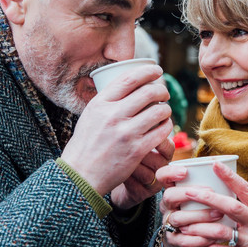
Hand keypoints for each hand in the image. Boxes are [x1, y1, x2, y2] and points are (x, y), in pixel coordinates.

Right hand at [61, 65, 172, 196]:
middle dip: (162, 90)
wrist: (81, 175)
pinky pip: (161, 132)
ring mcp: (126, 133)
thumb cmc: (86, 144)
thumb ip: (107, 101)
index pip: (129, 78)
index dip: (148, 71)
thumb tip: (128, 85)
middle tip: (164, 93)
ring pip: (159, 111)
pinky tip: (164, 126)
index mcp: (100, 103)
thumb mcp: (90, 115)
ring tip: (164, 111)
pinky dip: (167, 126)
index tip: (157, 71)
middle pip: (148, 92)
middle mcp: (113, 115)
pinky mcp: (137, 150)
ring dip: (166, 109)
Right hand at [155, 164, 224, 246]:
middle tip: (211, 192)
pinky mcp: (174, 240)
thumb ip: (208, 180)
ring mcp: (169, 223)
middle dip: (188, 193)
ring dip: (199, 215)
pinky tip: (213, 237)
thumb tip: (226, 164)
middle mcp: (167, 205)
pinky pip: (183, 240)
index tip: (185, 172)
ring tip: (219, 214)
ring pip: (178, 218)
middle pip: (169, 196)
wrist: (191, 239)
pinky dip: (199, 238)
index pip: (162, 176)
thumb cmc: (201, 209)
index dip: (170, 172)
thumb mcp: (202, 193)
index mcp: (173, 189)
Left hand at [177, 162, 247, 246]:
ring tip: (184, 224)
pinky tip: (193, 246)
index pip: (246, 190)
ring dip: (200, 226)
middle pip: (231, 206)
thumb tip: (230, 193)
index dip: (229, 176)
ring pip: (222, 231)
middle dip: (208, 198)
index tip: (214, 164)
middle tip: (189, 192)